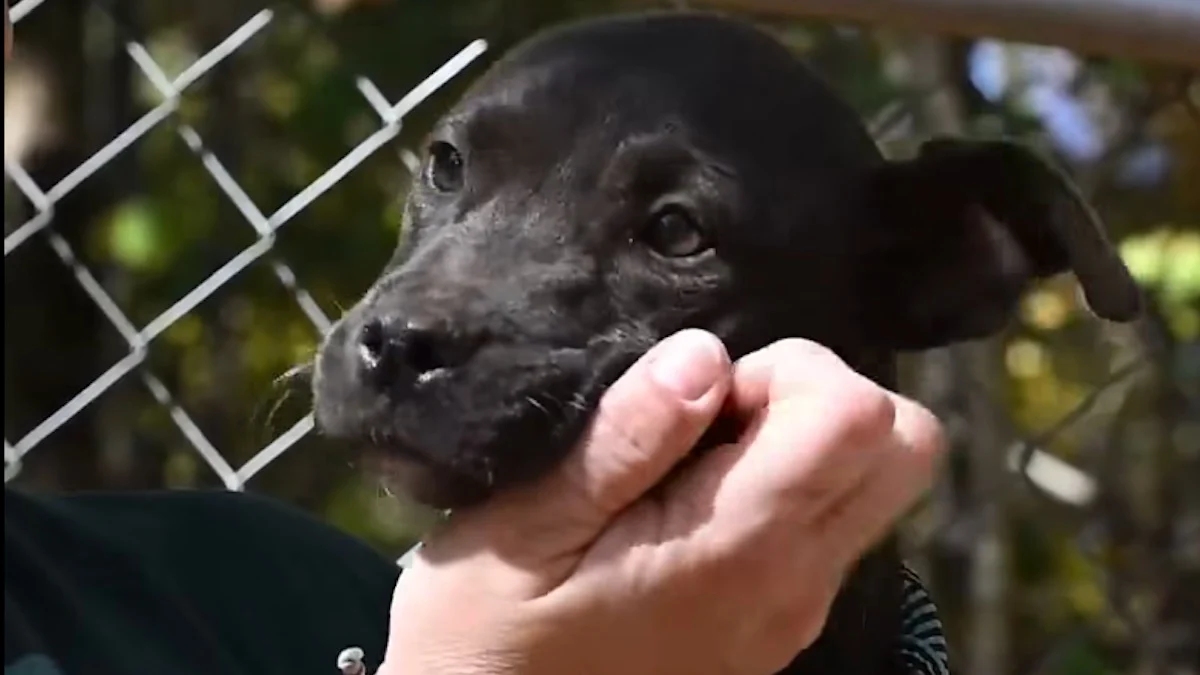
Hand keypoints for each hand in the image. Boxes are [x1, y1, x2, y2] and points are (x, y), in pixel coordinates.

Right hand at [380, 330, 943, 674]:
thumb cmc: (488, 638)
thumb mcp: (523, 530)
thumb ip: (624, 440)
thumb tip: (704, 355)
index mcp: (738, 551)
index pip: (860, 419)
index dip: (790, 371)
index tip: (702, 394)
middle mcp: (794, 583)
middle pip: (903, 448)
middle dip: (821, 396)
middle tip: (716, 414)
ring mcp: (796, 610)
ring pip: (875, 486)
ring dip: (802, 440)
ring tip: (691, 460)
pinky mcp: (780, 623)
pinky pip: (831, 525)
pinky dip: (786, 485)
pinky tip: (692, 503)